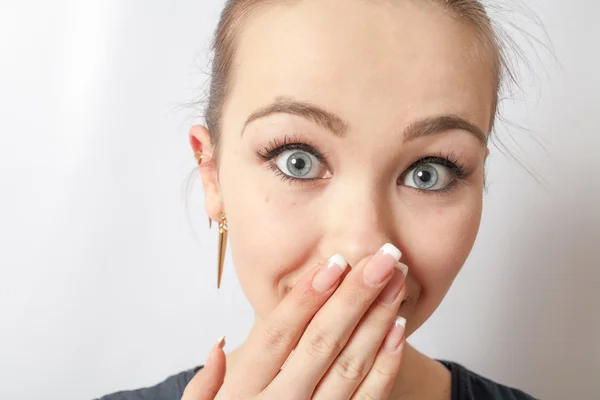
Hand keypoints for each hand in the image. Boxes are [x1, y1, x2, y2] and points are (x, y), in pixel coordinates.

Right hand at [182, 243, 407, 399]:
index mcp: (243, 394)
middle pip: (320, 342)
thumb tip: (220, 344)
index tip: (333, 261)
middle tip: (381, 257)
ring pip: (350, 365)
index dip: (307, 296)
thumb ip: (203, 387)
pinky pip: (368, 398)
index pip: (278, 335)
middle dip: (354, 296)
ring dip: (376, 320)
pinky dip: (385, 363)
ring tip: (395, 282)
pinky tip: (396, 329)